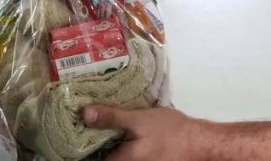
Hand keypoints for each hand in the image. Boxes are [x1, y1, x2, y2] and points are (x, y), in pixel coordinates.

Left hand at [83, 104, 204, 159]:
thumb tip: (84, 114)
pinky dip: (119, 142)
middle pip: (103, 156)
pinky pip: (125, 152)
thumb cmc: (169, 133)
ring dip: (106, 141)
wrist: (201, 143)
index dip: (79, 147)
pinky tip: (118, 127)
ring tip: (97, 121)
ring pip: (115, 154)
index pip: (91, 159)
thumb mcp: (138, 121)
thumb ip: (111, 118)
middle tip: (82, 121)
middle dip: (92, 143)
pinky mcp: (145, 159)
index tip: (70, 132)